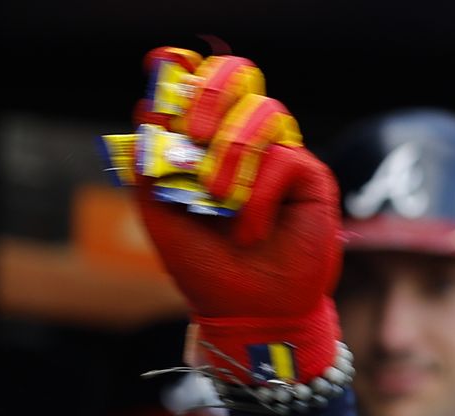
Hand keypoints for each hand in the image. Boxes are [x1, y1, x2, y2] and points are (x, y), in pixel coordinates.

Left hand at [126, 51, 342, 387]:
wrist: (246, 311)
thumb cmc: (204, 267)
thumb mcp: (160, 215)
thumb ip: (148, 167)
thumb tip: (145, 110)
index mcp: (204, 145)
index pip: (197, 86)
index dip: (181, 73)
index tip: (159, 65)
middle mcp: (242, 141)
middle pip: (236, 76)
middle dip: (208, 96)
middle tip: (189, 131)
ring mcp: (277, 155)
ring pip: (260, 112)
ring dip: (230, 154)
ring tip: (215, 199)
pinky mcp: (309, 176)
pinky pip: (282, 159)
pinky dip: (256, 196)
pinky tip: (248, 231)